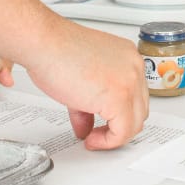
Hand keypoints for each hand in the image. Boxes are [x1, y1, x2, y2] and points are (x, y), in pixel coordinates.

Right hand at [27, 22, 148, 149]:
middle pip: (139, 109)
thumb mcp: (81, 77)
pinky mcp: (118, 98)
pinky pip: (122, 132)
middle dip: (118, 125)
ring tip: (93, 136)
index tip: (102, 123)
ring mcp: (129, 81)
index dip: (119, 113)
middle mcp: (133, 67)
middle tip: (98, 133)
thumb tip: (87, 122)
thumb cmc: (55, 51)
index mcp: (128, 57)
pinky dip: (107, 141)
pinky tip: (91, 138)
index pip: (136, 94)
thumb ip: (90, 102)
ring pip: (134, 123)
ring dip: (113, 136)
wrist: (44, 43)